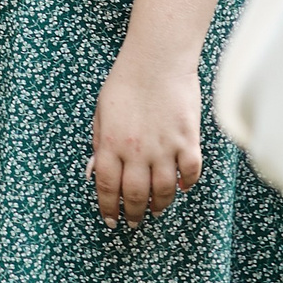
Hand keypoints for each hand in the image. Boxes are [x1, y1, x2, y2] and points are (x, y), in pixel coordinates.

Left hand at [90, 40, 203, 228]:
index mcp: (110, 144)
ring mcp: (164, 147)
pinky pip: (190, 172)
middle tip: (134, 222)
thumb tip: (93, 172)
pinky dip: (187, 183)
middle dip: (133, 214)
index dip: (108, 208)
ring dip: (159, 205)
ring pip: (163, 190)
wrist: (156, 60)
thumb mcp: (101, 112)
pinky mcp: (188, 139)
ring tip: (156, 210)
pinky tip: (182, 187)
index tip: (111, 220)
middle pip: (135, 194)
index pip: (106, 187)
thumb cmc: (125, 82)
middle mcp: (136, 151)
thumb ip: (98, 143)